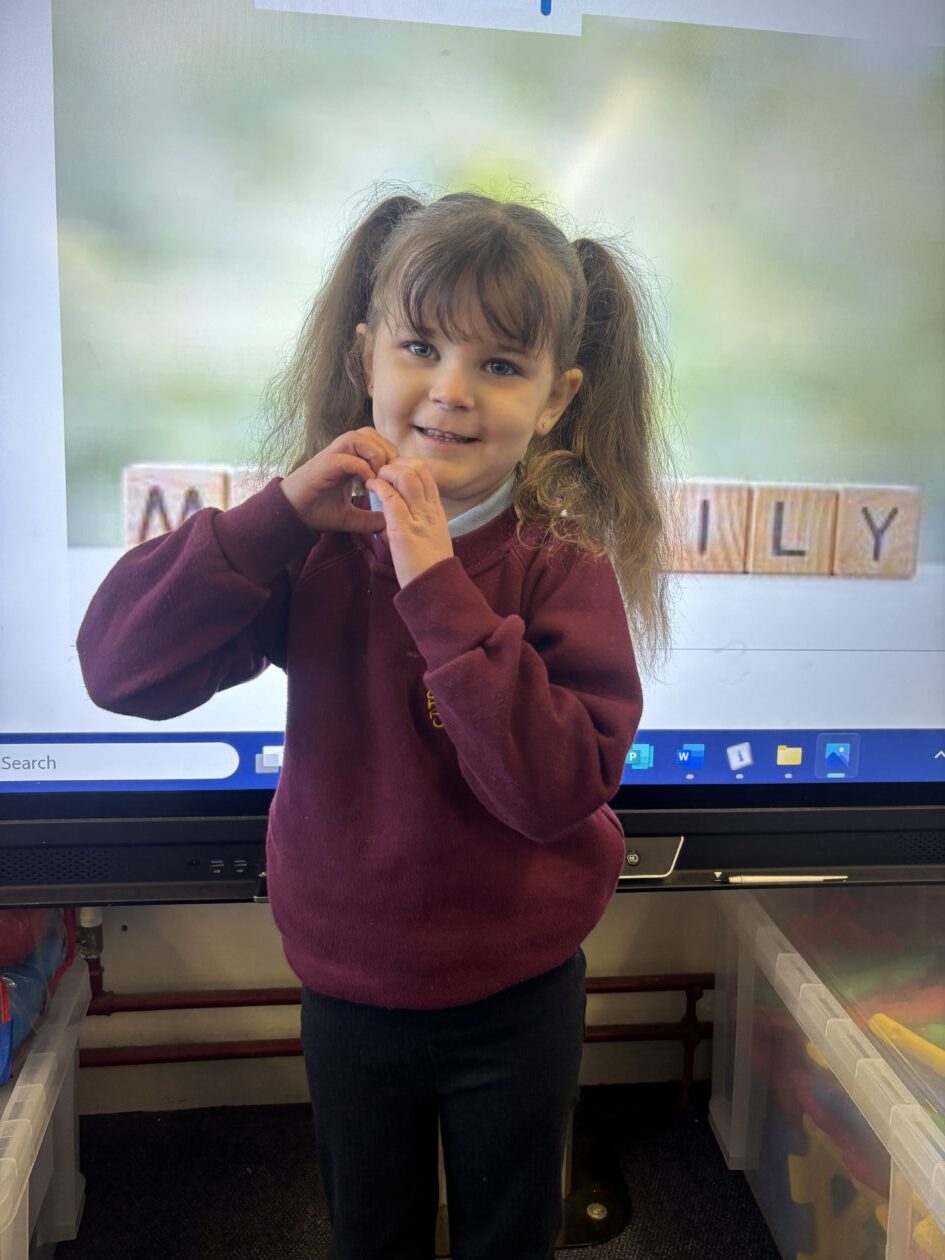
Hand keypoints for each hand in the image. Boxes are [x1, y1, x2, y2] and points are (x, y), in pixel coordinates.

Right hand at [279, 428, 398, 532]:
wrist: (291, 515)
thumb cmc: (317, 512)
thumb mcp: (350, 517)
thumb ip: (369, 518)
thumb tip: (389, 524)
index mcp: (349, 459)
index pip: (376, 442)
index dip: (390, 456)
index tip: (395, 479)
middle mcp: (340, 453)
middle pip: (371, 434)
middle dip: (386, 452)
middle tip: (391, 476)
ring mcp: (331, 456)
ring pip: (360, 437)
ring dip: (375, 455)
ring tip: (379, 477)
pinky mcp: (324, 465)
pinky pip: (348, 457)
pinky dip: (362, 468)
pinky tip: (367, 485)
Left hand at [365, 458, 453, 587]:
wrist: (435, 589)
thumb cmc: (429, 568)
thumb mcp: (431, 538)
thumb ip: (420, 521)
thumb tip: (402, 512)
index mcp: (436, 511)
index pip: (426, 474)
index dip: (407, 466)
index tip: (391, 473)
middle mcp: (430, 510)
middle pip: (418, 468)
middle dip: (396, 463)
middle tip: (380, 473)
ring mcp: (419, 517)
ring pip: (406, 476)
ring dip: (387, 471)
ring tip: (375, 478)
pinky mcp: (404, 529)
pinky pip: (391, 497)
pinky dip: (378, 486)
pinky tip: (370, 486)